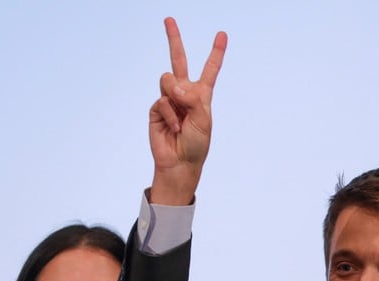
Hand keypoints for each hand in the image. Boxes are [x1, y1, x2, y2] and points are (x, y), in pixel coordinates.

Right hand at [149, 17, 226, 203]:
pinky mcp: (156, 108)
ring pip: (167, 79)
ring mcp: (169, 99)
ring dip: (175, 96)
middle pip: (178, 60)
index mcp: (201, 95)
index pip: (209, 70)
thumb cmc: (196, 144)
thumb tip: (174, 84)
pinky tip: (174, 127)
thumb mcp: (203, 120)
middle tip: (169, 19)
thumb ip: (192, 98)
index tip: (222, 34)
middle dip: (173, 39)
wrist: (180, 162)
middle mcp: (184, 93)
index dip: (216, 53)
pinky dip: (170, 114)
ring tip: (182, 118)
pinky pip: (162, 100)